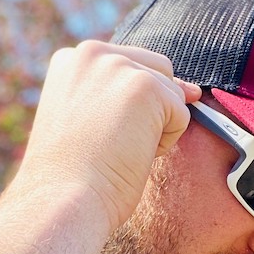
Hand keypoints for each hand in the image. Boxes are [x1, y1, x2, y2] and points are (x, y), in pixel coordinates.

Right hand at [10, 40, 201, 228]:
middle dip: (151, 111)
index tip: (103, 135)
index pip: (128, 68)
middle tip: (112, 144)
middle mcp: (92, 53)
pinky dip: (165, 142)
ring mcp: (119, 66)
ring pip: (172, 94)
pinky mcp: (145, 86)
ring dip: (156, 128)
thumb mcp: (86, 118)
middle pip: (157, 71)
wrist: (62, 201)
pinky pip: (181, 114)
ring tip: (117, 149)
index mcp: (72, 59)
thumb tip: (192, 89)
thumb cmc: (73, 176)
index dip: (131, 107)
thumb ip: (122, 94)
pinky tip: (130, 154)